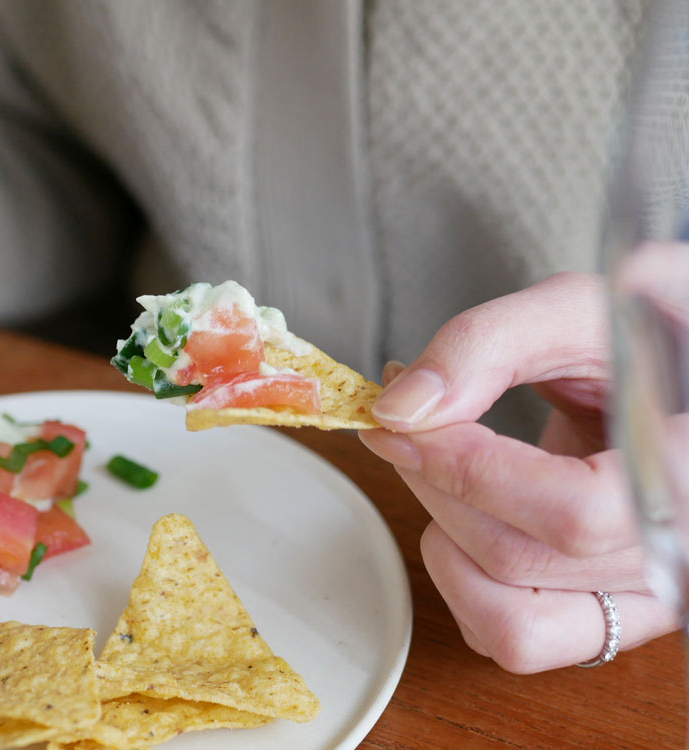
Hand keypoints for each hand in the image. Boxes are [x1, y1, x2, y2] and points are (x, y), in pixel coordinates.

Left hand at [359, 272, 679, 672]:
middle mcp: (678, 557)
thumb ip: (488, 345)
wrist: (670, 374)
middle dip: (435, 484)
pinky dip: (463, 582)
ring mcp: (646, 600)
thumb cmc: (647, 334)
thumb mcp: (577, 312)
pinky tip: (470, 514)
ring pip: (512, 625)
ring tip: (444, 474)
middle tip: (406, 423)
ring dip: (445, 545)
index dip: (467, 470)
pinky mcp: (607, 616)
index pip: (575, 511)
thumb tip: (401, 410)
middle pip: (521, 560)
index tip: (398, 422)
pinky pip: (514, 638)